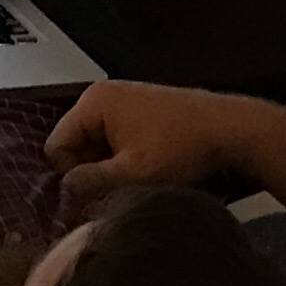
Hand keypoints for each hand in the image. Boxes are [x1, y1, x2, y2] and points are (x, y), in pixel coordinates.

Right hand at [45, 81, 267, 202]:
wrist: (228, 128)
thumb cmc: (179, 149)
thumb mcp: (132, 174)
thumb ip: (91, 182)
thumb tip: (65, 188)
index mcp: (93, 103)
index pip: (57, 146)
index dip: (73, 175)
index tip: (101, 191)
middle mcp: (101, 94)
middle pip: (75, 144)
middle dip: (92, 170)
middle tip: (120, 189)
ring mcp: (121, 98)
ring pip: (96, 144)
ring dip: (110, 166)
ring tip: (137, 179)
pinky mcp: (139, 108)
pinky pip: (114, 137)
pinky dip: (124, 156)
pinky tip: (147, 167)